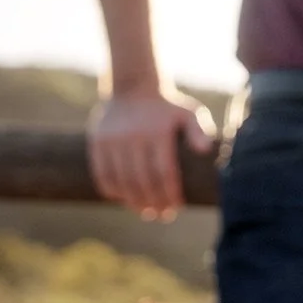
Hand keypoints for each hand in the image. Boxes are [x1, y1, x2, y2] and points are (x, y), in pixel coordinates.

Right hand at [87, 90, 214, 220]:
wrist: (134, 87)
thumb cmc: (168, 107)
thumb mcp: (189, 113)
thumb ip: (199, 130)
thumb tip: (205, 151)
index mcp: (158, 132)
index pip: (164, 173)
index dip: (169, 194)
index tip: (176, 208)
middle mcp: (134, 136)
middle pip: (142, 180)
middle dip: (152, 202)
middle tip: (160, 215)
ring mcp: (113, 139)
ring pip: (121, 180)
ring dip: (132, 201)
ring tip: (143, 211)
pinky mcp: (98, 141)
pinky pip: (102, 173)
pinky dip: (112, 190)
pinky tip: (123, 199)